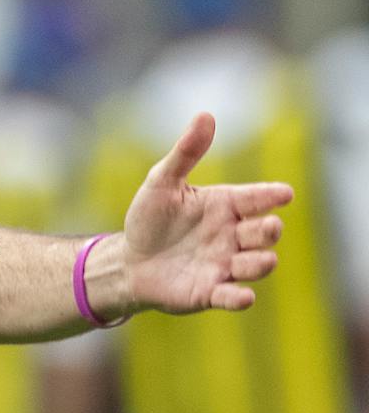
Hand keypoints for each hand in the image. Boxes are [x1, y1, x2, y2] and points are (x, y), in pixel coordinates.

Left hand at [118, 111, 291, 314]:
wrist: (128, 261)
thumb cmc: (150, 220)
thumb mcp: (161, 182)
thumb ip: (185, 153)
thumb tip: (206, 115)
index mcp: (226, 206)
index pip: (258, 197)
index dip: (272, 195)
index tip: (283, 193)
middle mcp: (232, 235)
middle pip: (265, 232)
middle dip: (270, 231)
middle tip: (268, 226)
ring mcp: (224, 264)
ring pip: (256, 264)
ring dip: (260, 263)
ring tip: (257, 259)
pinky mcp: (209, 291)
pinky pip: (232, 296)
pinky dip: (239, 298)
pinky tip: (244, 296)